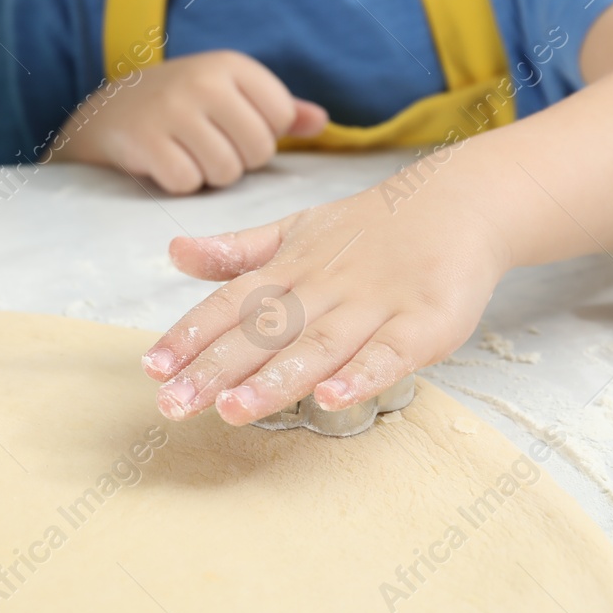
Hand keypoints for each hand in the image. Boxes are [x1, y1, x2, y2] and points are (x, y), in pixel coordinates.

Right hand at [56, 51, 328, 193]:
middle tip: (209, 147)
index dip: (263, 135)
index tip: (233, 128)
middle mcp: (203, 80)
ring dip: (209, 176)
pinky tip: (165, 164)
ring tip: (188, 155)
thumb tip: (321, 122)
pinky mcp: (145, 140)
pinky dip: (179, 184)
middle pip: (258, 150)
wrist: (109, 112)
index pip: (281, 118)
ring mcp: (171, 109)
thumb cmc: (184, 105)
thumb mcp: (229, 94)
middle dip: (238, 160)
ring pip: (225, 172)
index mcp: (231, 64)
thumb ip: (278, 108)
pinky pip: (187, 183)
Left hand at [139, 178, 511, 423]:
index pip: (231, 303)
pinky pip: (389, 353)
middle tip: (173, 404)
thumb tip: (173, 251)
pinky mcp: (424, 322)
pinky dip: (361, 375)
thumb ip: (237, 251)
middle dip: (216, 369)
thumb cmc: (369, 229)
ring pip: (318, 346)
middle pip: (264, 332)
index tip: (153, 368)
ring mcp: (375, 304)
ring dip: (274, 380)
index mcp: (290, 268)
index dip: (191, 334)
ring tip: (233, 410)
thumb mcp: (296, 230)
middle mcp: (324, 286)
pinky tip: (330, 398)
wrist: (459, 202)